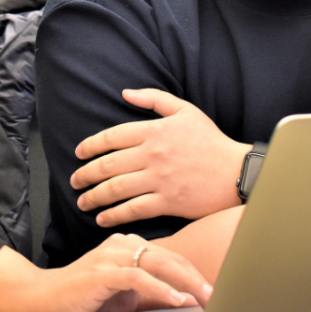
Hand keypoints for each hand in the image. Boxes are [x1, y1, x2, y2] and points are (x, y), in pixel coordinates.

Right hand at [0, 238, 212, 311]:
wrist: (46, 298)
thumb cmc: (85, 295)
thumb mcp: (125, 294)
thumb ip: (152, 291)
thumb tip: (185, 298)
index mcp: (128, 245)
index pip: (170, 256)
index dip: (194, 273)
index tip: (213, 289)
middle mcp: (122, 244)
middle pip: (169, 257)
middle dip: (196, 277)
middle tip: (216, 295)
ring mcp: (111, 255)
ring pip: (157, 263)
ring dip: (184, 282)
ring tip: (203, 297)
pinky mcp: (102, 271)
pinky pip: (137, 276)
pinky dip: (160, 288)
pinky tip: (175, 298)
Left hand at [71, 88, 251, 226]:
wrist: (236, 172)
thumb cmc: (210, 140)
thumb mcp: (185, 110)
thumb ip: (153, 98)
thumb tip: (125, 93)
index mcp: (154, 131)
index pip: (112, 137)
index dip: (90, 146)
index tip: (79, 154)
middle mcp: (153, 155)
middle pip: (108, 165)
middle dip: (85, 174)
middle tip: (74, 181)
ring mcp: (159, 180)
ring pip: (116, 189)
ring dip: (94, 197)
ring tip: (82, 202)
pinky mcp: (168, 202)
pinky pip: (133, 210)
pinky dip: (114, 216)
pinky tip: (103, 219)